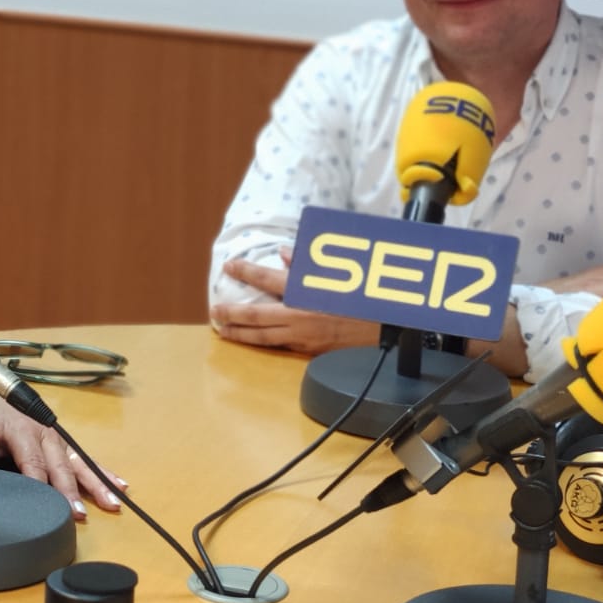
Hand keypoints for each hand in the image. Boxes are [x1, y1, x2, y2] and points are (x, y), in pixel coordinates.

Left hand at [0, 390, 124, 520]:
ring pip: (78, 462)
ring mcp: (56, 438)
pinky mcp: (61, 444)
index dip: (40, 484)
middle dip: (70, 490)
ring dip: (96, 483)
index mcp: (22, 428)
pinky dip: (101, 472)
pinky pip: (83, 459)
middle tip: (79, 513)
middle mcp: (44, 432)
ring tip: (112, 501)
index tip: (46, 506)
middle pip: (60, 465)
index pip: (33, 461)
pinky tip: (119, 485)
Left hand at [210, 256, 371, 353]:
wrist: (387, 325)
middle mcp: (298, 315)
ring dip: (240, 333)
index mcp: (304, 291)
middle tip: (214, 310)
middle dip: (231, 313)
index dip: (245, 271)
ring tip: (224, 330)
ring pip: (263, 337)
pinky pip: (280, 346)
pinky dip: (263, 343)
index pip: (266, 278)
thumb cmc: (362, 293)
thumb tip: (283, 253)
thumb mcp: (337, 270)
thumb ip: (306, 262)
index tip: (229, 266)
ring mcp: (303, 335)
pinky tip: (253, 341)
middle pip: (255, 315)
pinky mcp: (310, 349)